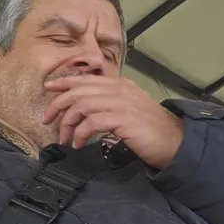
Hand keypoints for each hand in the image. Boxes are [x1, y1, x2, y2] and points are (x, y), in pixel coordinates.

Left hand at [42, 76, 183, 169]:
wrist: (176, 142)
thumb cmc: (152, 131)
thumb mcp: (130, 110)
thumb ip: (111, 105)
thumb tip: (86, 112)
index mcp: (120, 85)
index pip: (86, 79)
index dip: (64, 82)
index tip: (48, 88)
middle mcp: (119, 90)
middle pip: (78, 90)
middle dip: (57, 104)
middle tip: (47, 120)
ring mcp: (121, 103)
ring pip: (81, 105)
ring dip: (68, 123)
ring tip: (65, 139)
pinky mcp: (123, 119)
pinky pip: (91, 121)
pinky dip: (80, 133)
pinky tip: (79, 144)